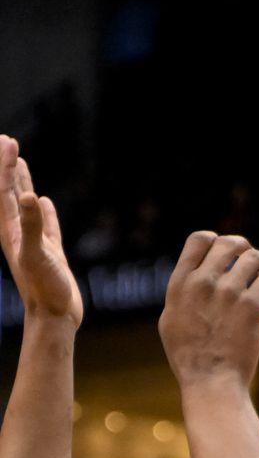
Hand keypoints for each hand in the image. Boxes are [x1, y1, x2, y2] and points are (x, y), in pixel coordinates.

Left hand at [0, 135, 81, 325]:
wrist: (54, 316)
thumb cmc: (44, 288)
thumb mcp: (38, 254)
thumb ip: (34, 225)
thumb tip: (34, 196)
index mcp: (11, 230)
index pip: (4, 190)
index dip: (4, 165)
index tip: (8, 141)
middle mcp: (18, 232)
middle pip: (8, 192)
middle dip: (6, 167)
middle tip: (8, 141)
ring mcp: (33, 241)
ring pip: (25, 204)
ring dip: (22, 182)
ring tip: (21, 162)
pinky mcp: (49, 251)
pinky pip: (46, 223)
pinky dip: (45, 210)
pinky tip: (47, 202)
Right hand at [158, 232, 258, 388]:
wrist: (211, 381)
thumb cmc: (191, 356)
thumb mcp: (172, 319)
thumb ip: (184, 291)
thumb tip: (198, 270)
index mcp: (180, 284)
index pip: (199, 239)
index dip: (217, 241)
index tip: (226, 258)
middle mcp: (203, 283)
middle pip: (231, 243)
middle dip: (246, 251)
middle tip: (251, 269)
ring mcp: (228, 292)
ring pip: (256, 257)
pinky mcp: (252, 306)